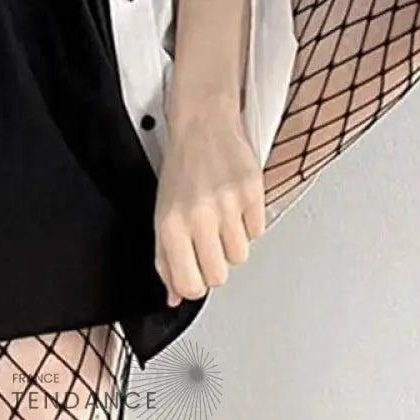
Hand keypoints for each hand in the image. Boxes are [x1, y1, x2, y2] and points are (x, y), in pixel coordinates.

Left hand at [154, 98, 265, 304]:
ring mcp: (228, 204)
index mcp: (171, 224)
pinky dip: (248, 222)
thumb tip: (174, 297)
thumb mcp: (162, 212)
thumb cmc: (181, 167)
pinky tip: (235, 202)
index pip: (189, 285)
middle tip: (208, 239)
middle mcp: (199, 216)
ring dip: (232, 241)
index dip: (194, 284)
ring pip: (240, 256)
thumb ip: (166, 258)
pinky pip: (258, 231)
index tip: (195, 272)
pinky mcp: (252, 192)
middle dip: (215, 263)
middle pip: (219, 276)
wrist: (202, 122)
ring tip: (221, 215)